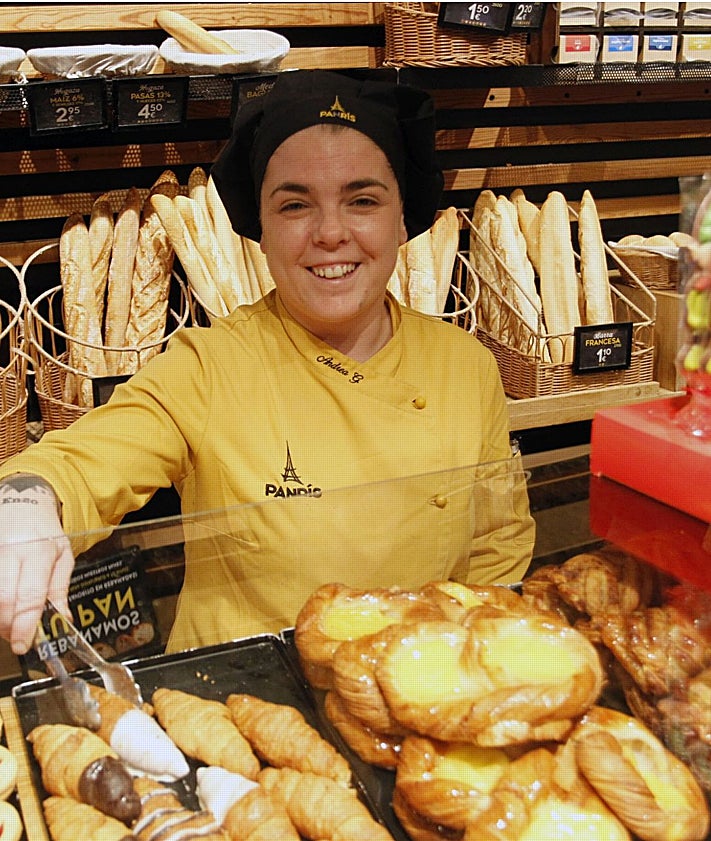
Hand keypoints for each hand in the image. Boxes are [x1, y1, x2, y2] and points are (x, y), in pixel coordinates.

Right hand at [0, 474, 74, 654]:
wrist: (21, 506)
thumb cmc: (44, 533)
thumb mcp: (64, 556)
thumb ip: (60, 589)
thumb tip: (63, 620)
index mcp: (38, 552)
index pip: (30, 595)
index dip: (25, 624)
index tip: (23, 643)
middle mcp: (11, 552)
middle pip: (4, 599)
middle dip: (8, 626)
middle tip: (16, 637)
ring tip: (10, 622)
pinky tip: (4, 609)